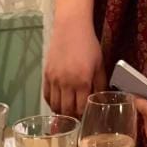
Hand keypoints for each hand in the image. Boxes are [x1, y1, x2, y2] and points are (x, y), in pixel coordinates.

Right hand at [43, 0, 105, 117]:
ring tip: (66, 113)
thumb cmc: (88, 45)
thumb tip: (101, 100)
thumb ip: (100, 84)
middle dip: (72, 117)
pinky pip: (47, 96)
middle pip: (66, 110)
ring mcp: (54, 80)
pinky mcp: (46, 75)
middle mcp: (66, 83)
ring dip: (61, 112)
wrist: (71, 27)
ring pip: (55, 106)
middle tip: (76, 118)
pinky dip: (51, 103)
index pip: (80, 108)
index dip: (83, 116)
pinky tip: (57, 104)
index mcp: (82, 81)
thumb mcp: (99, 65)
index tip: (85, 118)